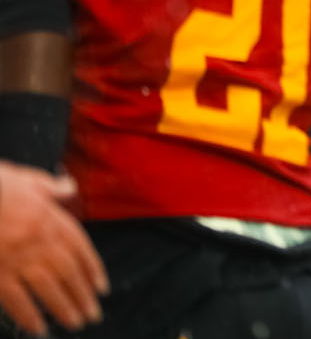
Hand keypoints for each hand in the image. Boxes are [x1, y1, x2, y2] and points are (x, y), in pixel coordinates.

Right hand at [0, 162, 106, 336]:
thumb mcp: (27, 179)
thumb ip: (51, 187)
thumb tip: (69, 185)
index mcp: (49, 218)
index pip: (80, 248)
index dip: (93, 270)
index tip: (101, 288)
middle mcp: (38, 240)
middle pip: (68, 272)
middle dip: (82, 295)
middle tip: (93, 314)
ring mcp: (17, 258)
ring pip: (48, 288)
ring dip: (64, 308)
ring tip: (76, 322)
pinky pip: (16, 299)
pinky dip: (29, 316)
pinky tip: (39, 328)